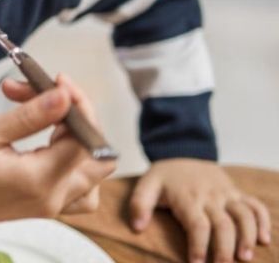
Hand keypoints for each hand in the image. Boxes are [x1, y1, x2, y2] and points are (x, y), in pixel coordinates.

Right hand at [0, 80, 115, 242]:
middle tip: (43, 93)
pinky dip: (70, 160)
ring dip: (77, 140)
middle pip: (97, 156)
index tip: (54, 80)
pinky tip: (42, 140)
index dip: (77, 104)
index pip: (86, 139)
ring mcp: (46, 206)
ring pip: (91, 174)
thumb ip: (29, 117)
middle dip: (76, 117)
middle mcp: (49, 199)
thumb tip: (64, 97)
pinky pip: (75, 187)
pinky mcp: (38, 206)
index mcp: (38, 181)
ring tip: (43, 117)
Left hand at [130, 159, 271, 262]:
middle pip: (223, 224)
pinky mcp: (238, 193)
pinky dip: (264, 221)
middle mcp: (210, 196)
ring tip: (245, 257)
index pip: (197, 224)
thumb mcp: (146, 184)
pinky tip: (265, 240)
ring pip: (244, 215)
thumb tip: (137, 228)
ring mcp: (227, 194)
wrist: (185, 151)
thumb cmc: (165, 176)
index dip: (198, 245)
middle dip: (224, 247)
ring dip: (248, 236)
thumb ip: (139, 204)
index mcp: (187, 197)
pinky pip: (256, 205)